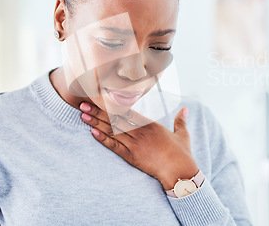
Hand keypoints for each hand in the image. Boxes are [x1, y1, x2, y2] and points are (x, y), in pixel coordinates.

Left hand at [79, 102, 198, 190]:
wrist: (179, 170)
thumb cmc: (182, 153)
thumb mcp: (182, 134)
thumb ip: (180, 120)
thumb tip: (185, 109)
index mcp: (150, 124)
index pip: (127, 111)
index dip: (113, 104)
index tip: (101, 98)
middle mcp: (140, 132)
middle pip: (115, 119)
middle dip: (98, 111)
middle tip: (83, 104)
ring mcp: (135, 144)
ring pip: (112, 131)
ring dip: (96, 123)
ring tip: (83, 115)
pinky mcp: (132, 157)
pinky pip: (115, 147)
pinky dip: (103, 139)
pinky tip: (92, 132)